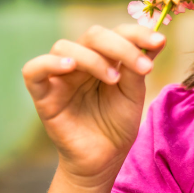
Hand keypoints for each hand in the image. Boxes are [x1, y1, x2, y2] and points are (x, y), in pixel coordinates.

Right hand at [22, 24, 165, 188]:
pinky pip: (33, 70)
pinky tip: (70, 67)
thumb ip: (137, 66)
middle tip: (144, 67)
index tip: (160, 42)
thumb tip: (157, 39)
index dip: (138, 33)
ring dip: (93, 58)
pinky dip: (49, 63)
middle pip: (93, 35)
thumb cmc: (117, 124)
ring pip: (65, 46)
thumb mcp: (133, 93)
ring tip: (114, 79)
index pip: (117, 32)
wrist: (104, 160)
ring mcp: (60, 76)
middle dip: (121, 46)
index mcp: (104, 56)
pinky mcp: (43, 95)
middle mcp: (81, 61)